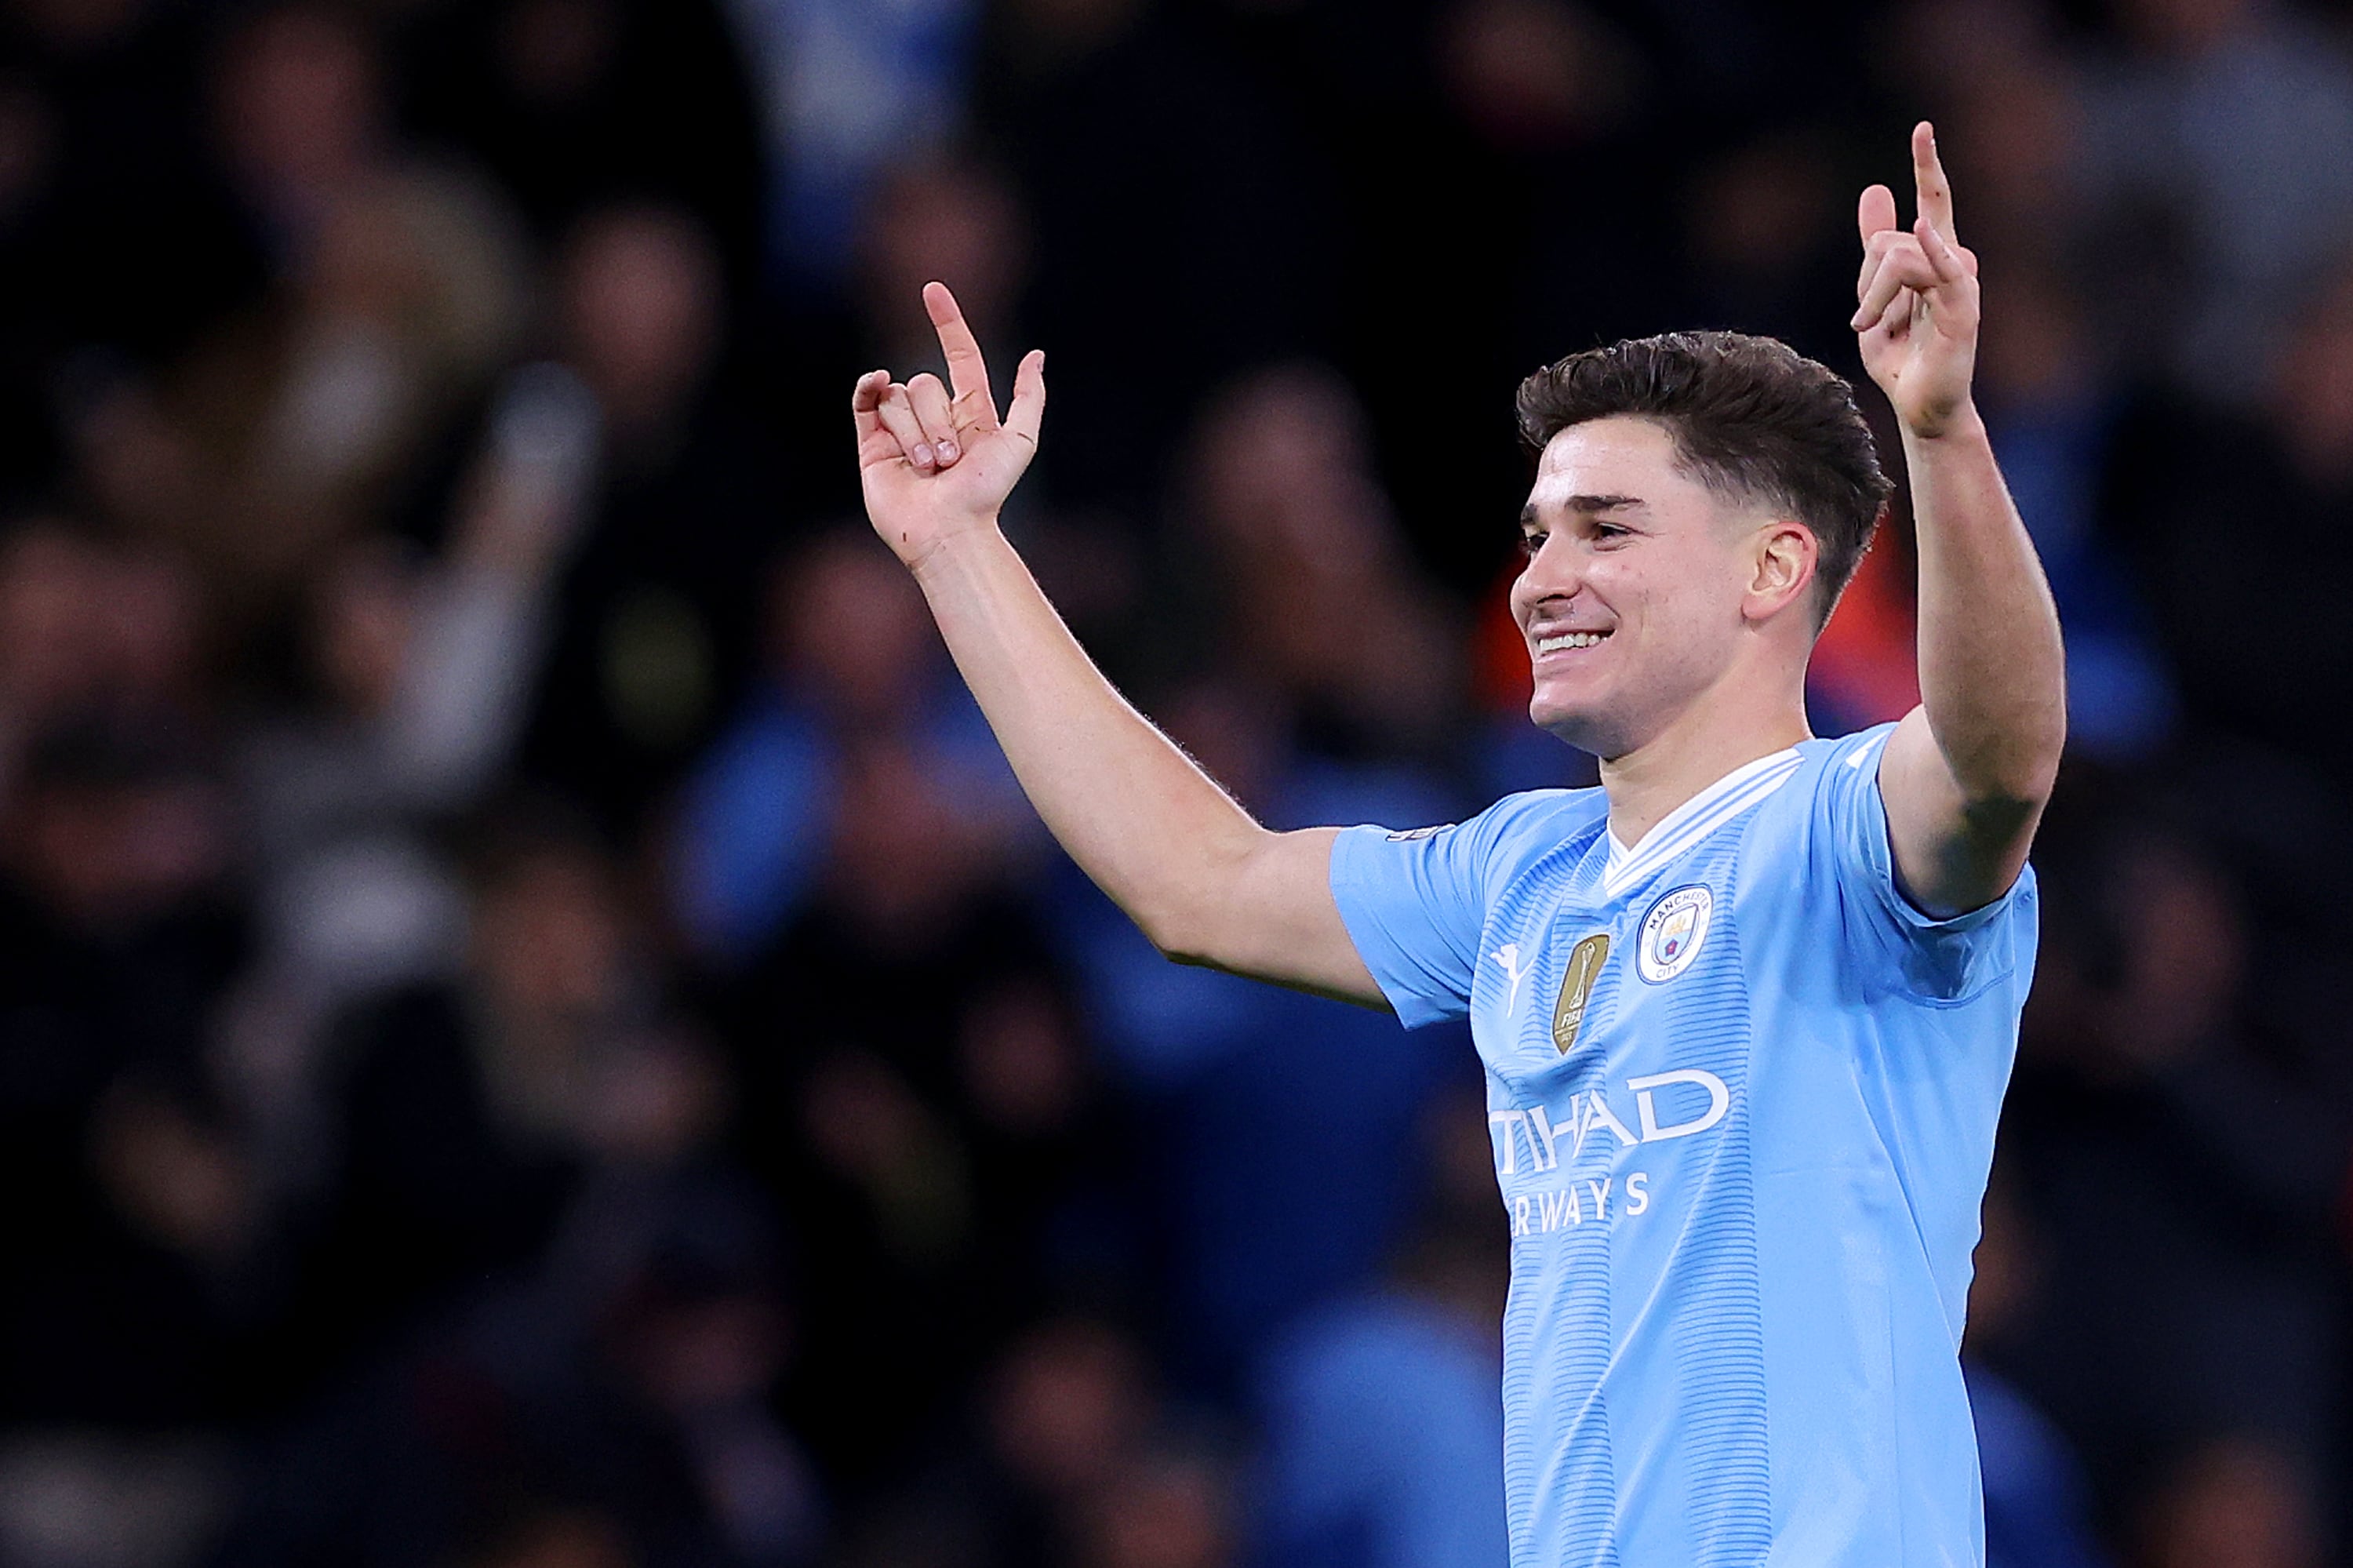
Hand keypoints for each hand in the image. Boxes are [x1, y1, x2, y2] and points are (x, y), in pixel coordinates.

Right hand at [853, 283, 1046, 567]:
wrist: (950, 530)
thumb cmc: (988, 493)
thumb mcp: (1020, 441)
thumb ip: (1029, 397)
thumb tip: (1036, 355)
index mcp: (969, 412)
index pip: (958, 354)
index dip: (948, 322)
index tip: (932, 290)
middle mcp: (934, 416)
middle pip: (925, 382)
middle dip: (937, 421)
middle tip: (948, 462)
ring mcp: (901, 428)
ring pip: (899, 395)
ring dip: (914, 431)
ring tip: (926, 469)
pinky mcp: (872, 443)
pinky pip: (866, 400)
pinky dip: (868, 388)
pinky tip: (874, 384)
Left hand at [1852, 122, 1980, 438]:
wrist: (1919, 407)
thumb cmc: (1902, 356)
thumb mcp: (1874, 294)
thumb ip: (1874, 247)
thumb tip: (1875, 189)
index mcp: (1934, 257)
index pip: (1934, 201)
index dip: (1927, 165)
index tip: (1923, 128)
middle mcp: (1954, 263)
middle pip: (1896, 236)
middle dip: (1867, 276)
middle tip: (1866, 319)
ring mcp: (1961, 285)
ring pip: (1899, 256)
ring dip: (1872, 298)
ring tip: (1871, 330)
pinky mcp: (1963, 311)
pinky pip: (1943, 271)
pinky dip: (1931, 251)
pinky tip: (1925, 232)